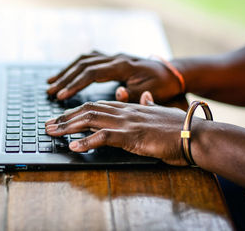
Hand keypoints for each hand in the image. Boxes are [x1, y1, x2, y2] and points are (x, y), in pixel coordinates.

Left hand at [46, 91, 194, 165]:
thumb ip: (147, 104)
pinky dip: (86, 142)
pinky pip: (103, 137)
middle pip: (87, 109)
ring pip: (90, 119)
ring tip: (51, 132)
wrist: (196, 134)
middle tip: (47, 125)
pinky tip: (73, 146)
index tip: (62, 117)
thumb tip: (141, 97)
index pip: (96, 105)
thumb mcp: (159, 112)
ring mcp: (127, 122)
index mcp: (128, 107)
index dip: (76, 110)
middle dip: (64, 117)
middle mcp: (124, 111)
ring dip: (67, 126)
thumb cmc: (179, 127)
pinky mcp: (132, 135)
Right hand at [47, 51, 181, 103]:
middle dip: (64, 78)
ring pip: (84, 59)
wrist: (172, 73)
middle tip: (49, 91)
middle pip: (83, 64)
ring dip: (66, 70)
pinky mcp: (113, 59)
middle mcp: (116, 57)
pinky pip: (89, 59)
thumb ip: (134, 96)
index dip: (74, 84)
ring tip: (51, 83)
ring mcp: (113, 56)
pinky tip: (67, 74)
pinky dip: (75, 66)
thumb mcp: (151, 93)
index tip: (61, 96)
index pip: (92, 73)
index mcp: (123, 65)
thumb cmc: (162, 85)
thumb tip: (117, 94)